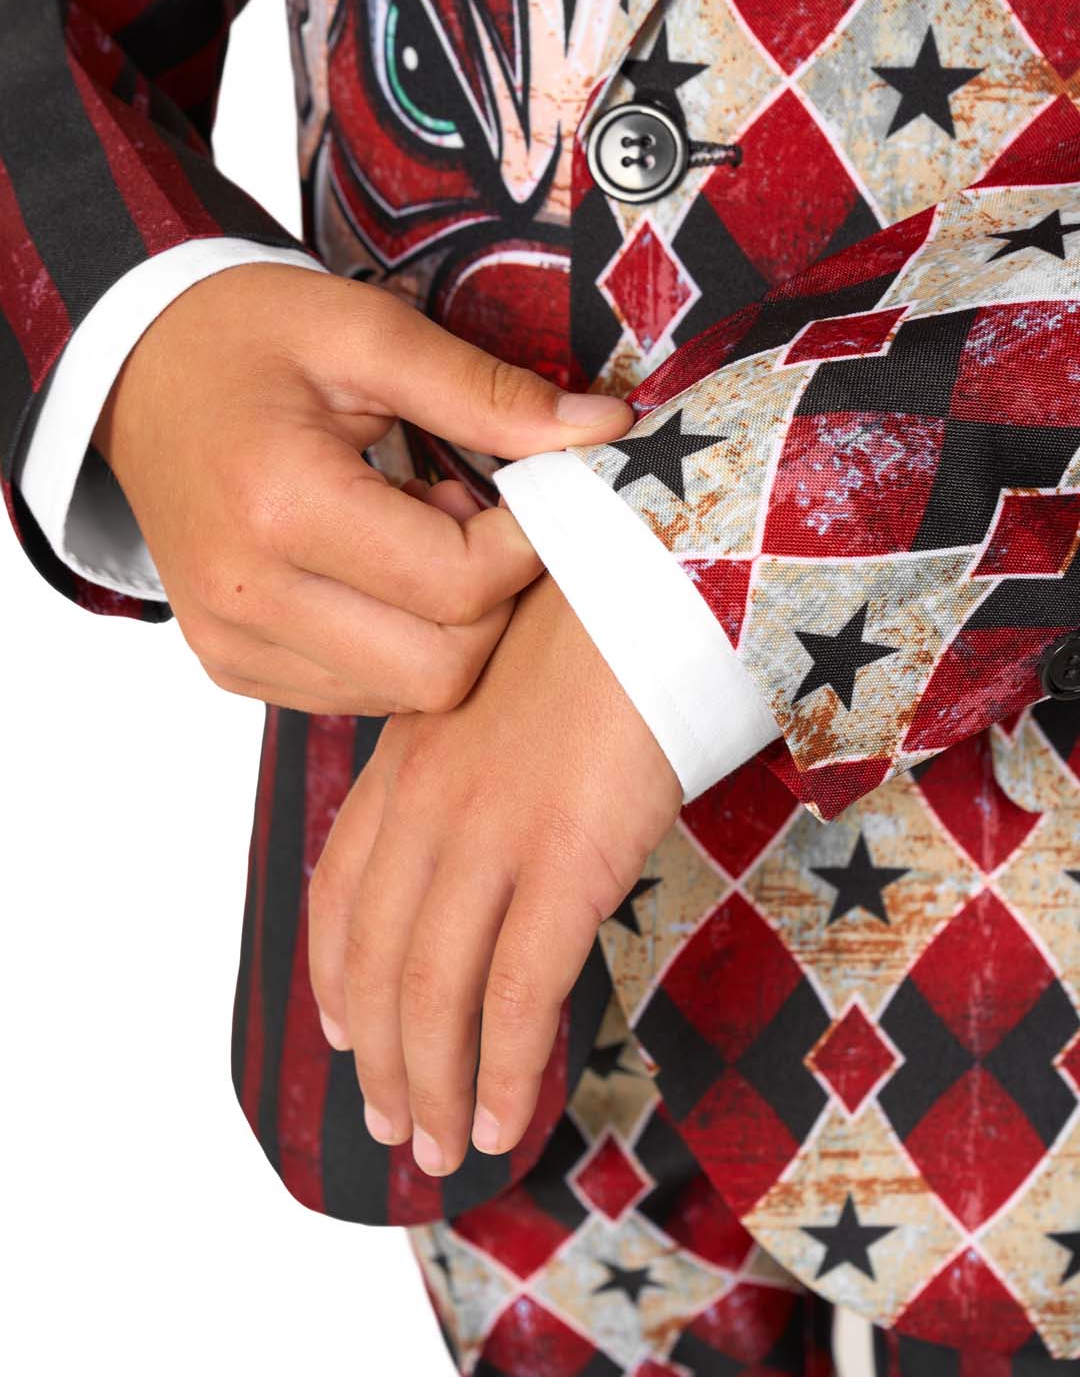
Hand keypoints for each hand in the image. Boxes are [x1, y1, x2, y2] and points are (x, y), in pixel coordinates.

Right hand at [93, 263, 630, 713]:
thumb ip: (486, 391)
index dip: (525, 544)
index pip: (459, 584)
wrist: (134, 372)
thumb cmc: (248, 338)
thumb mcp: (366, 332)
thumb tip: (605, 431)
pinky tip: (378, 571)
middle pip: (442, 667)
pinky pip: (358, 696)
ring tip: (416, 533)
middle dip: (494, 601)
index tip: (529, 490)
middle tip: (474, 517)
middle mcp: (245, 597)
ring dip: (447, 627)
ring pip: (407, 695)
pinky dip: (398, 646)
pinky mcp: (230, 666)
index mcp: (280, 505)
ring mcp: (231, 643)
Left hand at [307, 572, 683, 1174]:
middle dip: (382, 1057)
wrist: (661, 566)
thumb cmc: (605, 617)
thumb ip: (484, 750)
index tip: (344, 1032)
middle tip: (395, 1125)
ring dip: (434, 1085)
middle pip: (375, 956)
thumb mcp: (511, 680)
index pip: (341, 885)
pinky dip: (505, 1068)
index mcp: (412, 752)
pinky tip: (508, 1119)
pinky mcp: (567, 856)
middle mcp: (431, 798)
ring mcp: (493, 828)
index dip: (333, 972)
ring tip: (444, 1151)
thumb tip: (511, 815)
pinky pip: (519, 991)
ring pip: (433, 990)